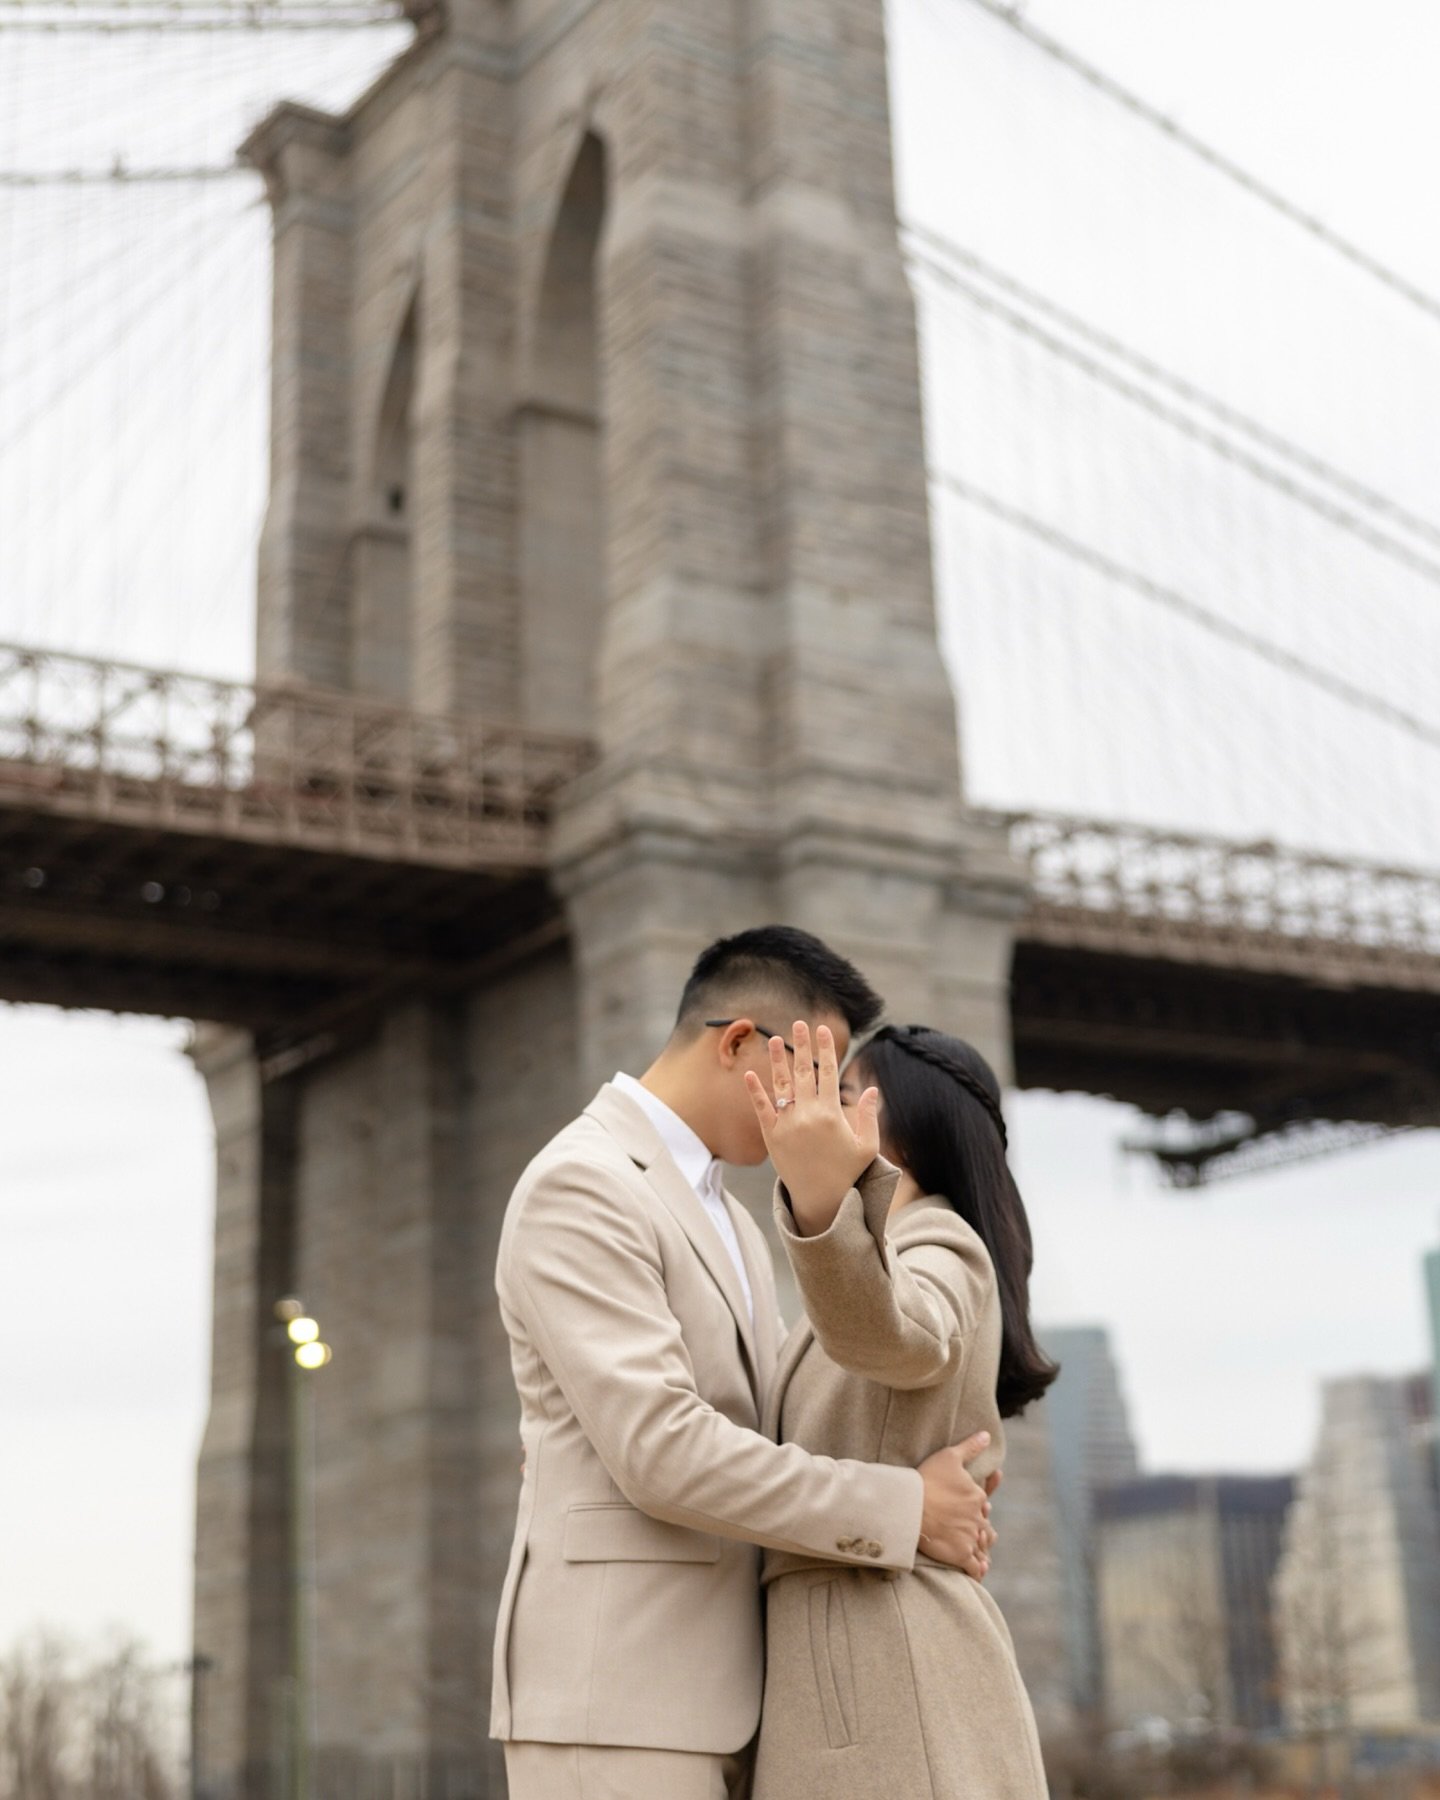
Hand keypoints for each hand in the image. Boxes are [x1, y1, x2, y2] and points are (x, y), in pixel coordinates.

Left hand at [743, 1022, 879, 1233]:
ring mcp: (788, 1125)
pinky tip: (749, 1073)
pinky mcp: (772, 1137)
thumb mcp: (867, 1146)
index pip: (828, 1073)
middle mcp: (808, 1115)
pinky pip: (761, 1110)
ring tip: (772, 1039)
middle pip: (804, 1072)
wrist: (821, 1200)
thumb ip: (870, 1116)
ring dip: (777, 1061)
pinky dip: (755, 1091)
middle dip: (801, 1045)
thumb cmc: (847, 1173)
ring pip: (781, 1086)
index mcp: (832, 1114)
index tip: (823, 1030)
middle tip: (798, 1023)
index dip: (826, 1049)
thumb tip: (872, 1089)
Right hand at [917, 1431, 996, 1579]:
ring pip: (981, 1546)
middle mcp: (977, 1518)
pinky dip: (977, 1569)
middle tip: (976, 1534)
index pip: (983, 1505)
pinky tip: (978, 1571)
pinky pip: (974, 1566)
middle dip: (980, 1530)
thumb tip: (987, 1435)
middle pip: (984, 1527)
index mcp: (977, 1496)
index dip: (978, 1508)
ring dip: (981, 1550)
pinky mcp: (960, 1555)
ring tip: (981, 1556)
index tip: (971, 1511)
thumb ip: (970, 1447)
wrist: (910, 1506)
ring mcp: (970, 1538)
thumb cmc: (928, 1478)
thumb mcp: (950, 1456)